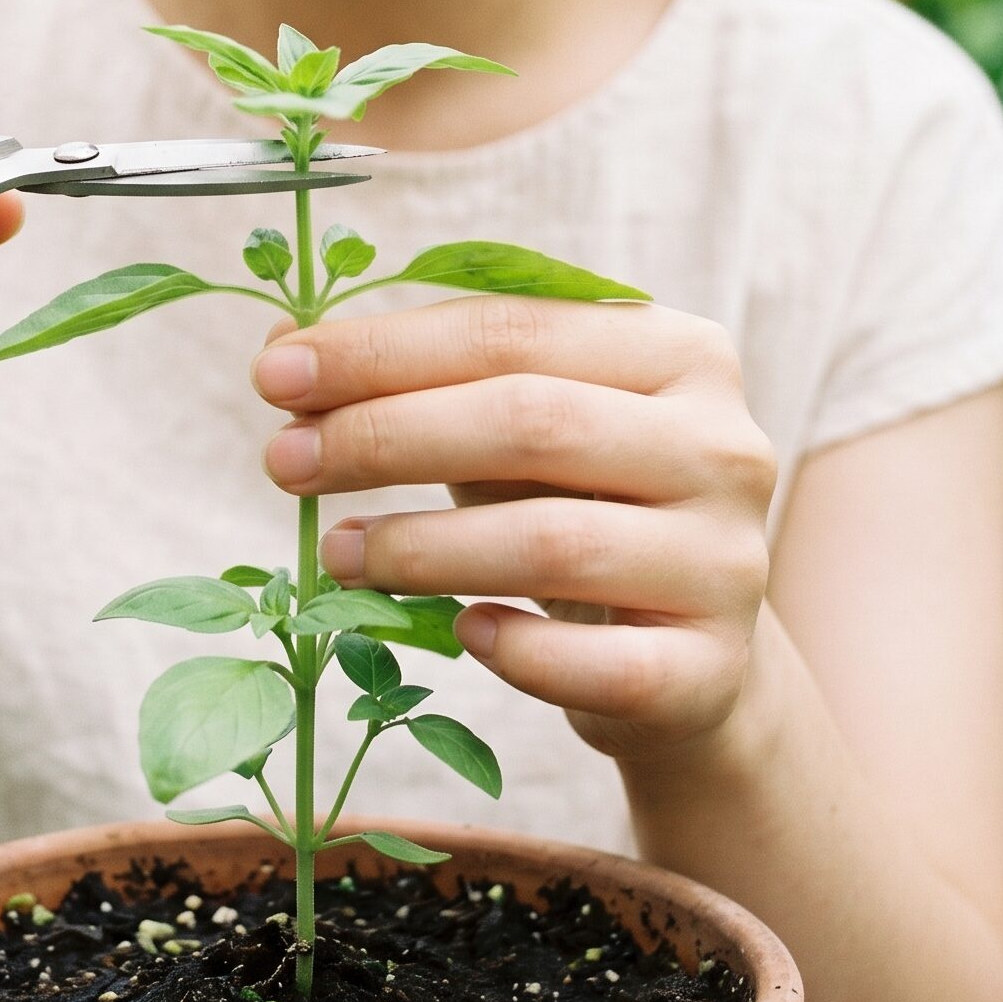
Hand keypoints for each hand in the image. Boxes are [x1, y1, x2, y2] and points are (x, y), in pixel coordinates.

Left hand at [250, 295, 777, 772]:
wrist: (691, 654)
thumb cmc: (580, 505)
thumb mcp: (517, 424)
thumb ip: (420, 379)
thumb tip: (282, 349)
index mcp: (680, 351)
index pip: (511, 331)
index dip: (383, 350)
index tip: (274, 375)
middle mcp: (723, 445)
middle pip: (530, 422)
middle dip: (386, 437)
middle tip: (281, 462)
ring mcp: (728, 562)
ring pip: (552, 542)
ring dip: (419, 547)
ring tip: (335, 552)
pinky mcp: (714, 671)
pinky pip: (594, 664)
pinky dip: (511, 649)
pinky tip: (457, 634)